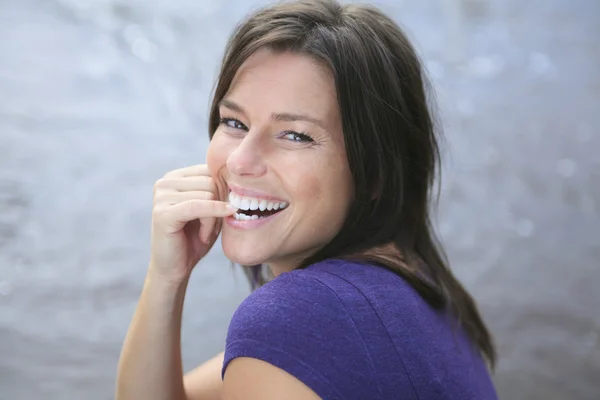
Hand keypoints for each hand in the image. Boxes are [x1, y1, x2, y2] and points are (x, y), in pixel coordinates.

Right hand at [149, 164, 234, 282]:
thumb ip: (219, 191)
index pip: (212, 170)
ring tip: (205, 233)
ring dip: (213, 218)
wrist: (175, 268)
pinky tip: (208, 234)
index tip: (222, 213)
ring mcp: (161, 196)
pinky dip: (210, 220)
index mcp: (176, 177)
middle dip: (218, 205)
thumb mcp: (211, 209)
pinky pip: (198, 207)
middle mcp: (165, 182)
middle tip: (212, 228)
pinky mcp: (162, 212)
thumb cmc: (195, 238)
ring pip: (208, 194)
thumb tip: (238, 177)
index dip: (223, 192)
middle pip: (211, 181)